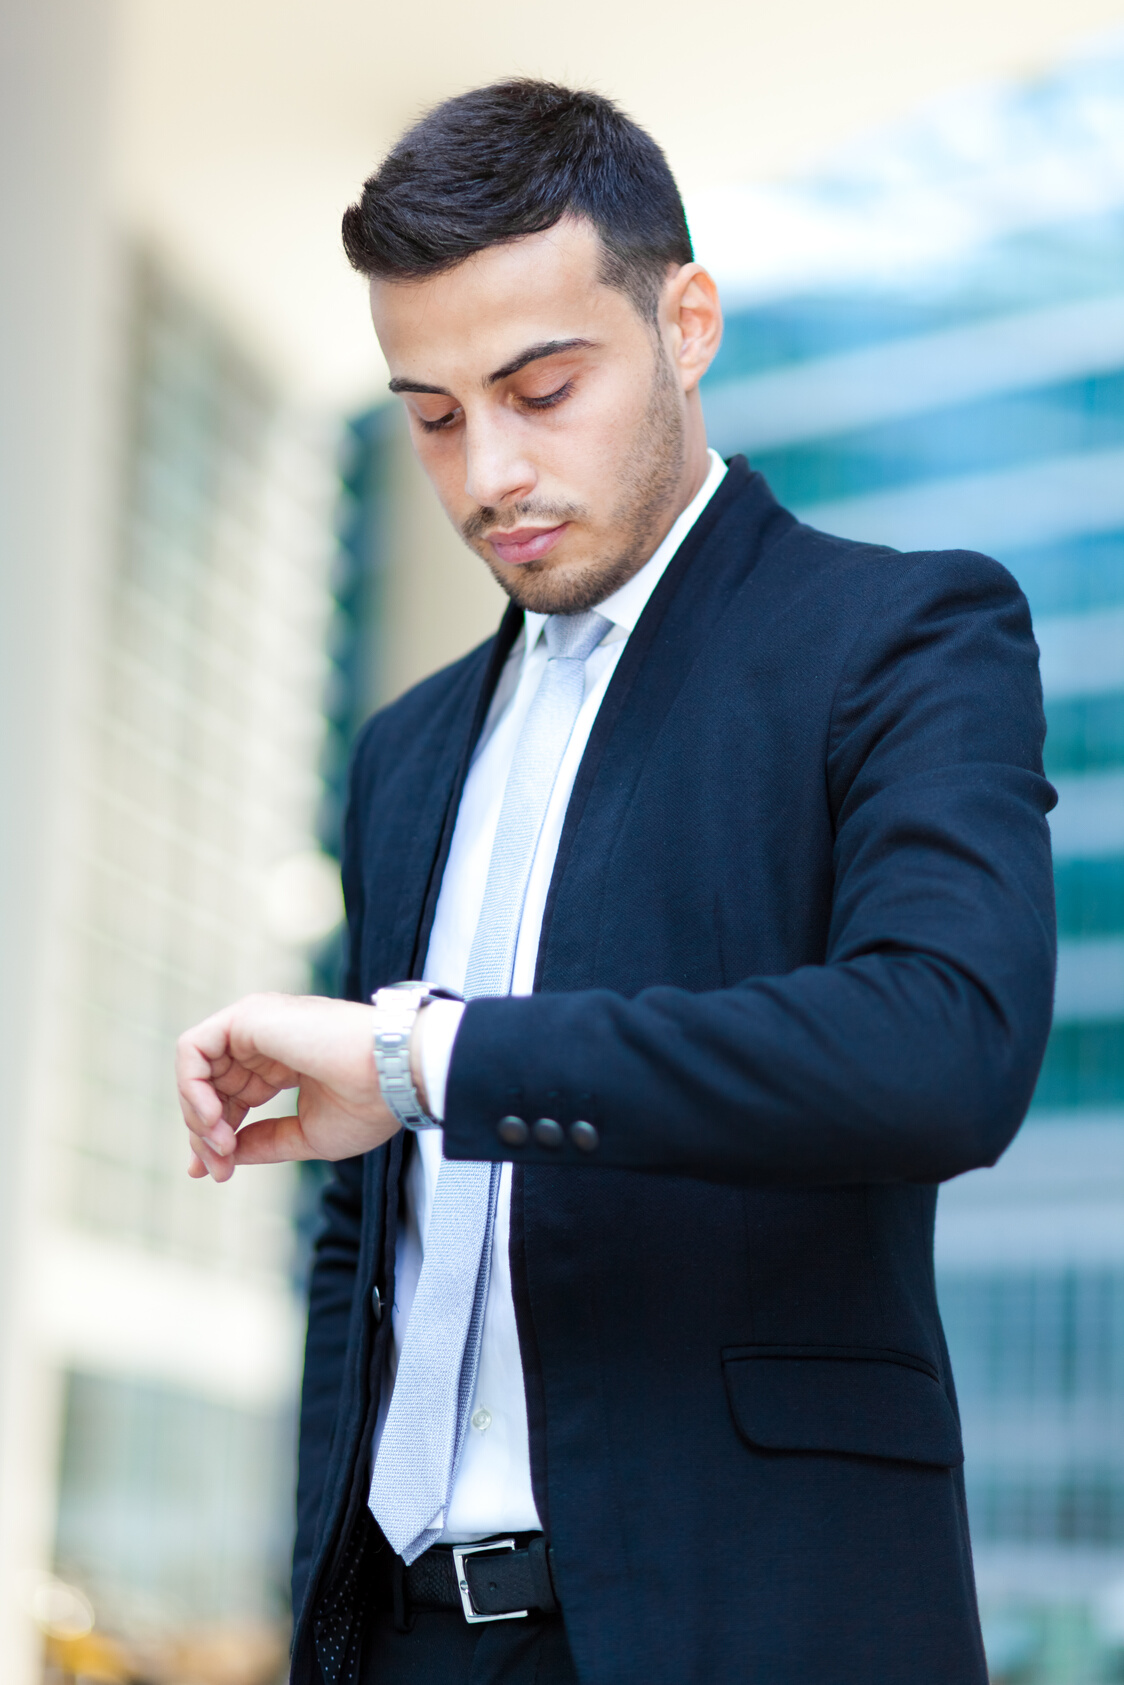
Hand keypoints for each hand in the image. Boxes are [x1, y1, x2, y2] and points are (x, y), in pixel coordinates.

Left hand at [176, 992, 399, 1181]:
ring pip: (195, 1068)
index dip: (214, 1135)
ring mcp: (255, 1024)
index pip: (231, 1096)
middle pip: (209, 1086)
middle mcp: (264, 1039)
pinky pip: (192, 1050)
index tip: (214, 1173)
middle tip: (218, 1168)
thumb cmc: (368, 1105)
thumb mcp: (306, 1135)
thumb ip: (263, 1142)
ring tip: (221, 1146)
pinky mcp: (246, 1017)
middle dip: (203, 1132)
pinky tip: (215, 1119)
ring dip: (197, 1114)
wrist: (394, 1077)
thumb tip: (223, 1155)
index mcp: (281, 1062)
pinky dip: (192, 1088)